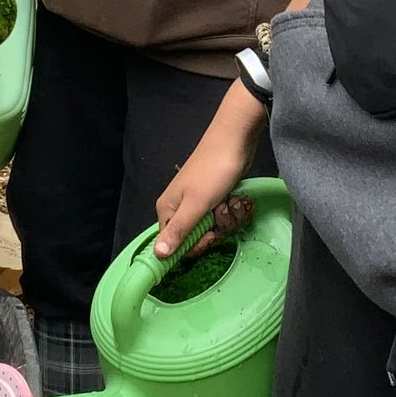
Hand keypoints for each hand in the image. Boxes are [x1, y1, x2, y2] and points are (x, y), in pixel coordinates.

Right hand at [152, 106, 262, 257]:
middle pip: (198, 238)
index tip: (210, 235)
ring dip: (228, 218)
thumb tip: (157, 255)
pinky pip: (223, 217)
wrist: (235, 141)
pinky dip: (233, 210)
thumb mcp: (196, 204)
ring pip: (214, 228)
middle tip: (223, 211)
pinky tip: (237, 198)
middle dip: (216, 229)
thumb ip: (178, 231)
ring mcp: (199, 203)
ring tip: (232, 200)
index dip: (195, 245)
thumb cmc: (213, 171)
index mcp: (168, 210)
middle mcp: (180, 209)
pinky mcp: (215, 198)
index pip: (175, 246)